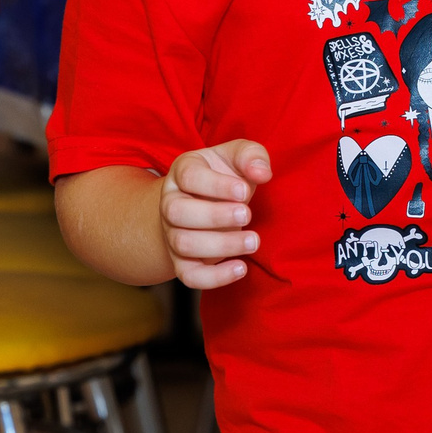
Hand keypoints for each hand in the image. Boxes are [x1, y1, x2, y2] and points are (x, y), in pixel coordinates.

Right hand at [155, 140, 271, 288]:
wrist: (207, 203)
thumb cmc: (227, 176)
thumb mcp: (238, 156)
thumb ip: (251, 156)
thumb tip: (261, 172)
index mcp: (182, 172)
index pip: (188, 177)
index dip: (216, 185)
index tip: (244, 191)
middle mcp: (170, 203)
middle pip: (177, 212)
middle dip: (215, 215)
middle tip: (247, 214)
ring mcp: (173, 233)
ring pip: (183, 244)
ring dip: (221, 245)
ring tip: (253, 241)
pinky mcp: (183, 261)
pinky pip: (190, 276)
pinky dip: (215, 277)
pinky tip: (241, 267)